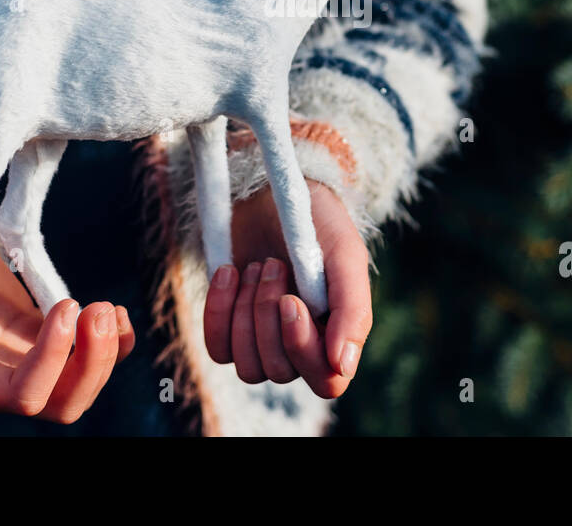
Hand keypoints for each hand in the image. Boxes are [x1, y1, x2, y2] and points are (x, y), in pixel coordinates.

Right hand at [0, 230, 134, 424]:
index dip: (55, 358)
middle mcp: (5, 380)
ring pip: (82, 381)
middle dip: (93, 363)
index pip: (29, 396)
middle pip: (65, 402)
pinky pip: (87, 351)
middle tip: (96, 309)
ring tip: (106, 308)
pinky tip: (115, 310)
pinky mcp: (42, 330)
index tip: (66, 303)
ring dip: (106, 351)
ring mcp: (28, 355)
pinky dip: (113, 339)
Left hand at [203, 180, 372, 397]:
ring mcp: (264, 341)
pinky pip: (219, 349)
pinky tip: (230, 271)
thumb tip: (342, 366)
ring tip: (256, 266)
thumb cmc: (317, 222)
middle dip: (268, 314)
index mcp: (338, 334)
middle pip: (280, 370)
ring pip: (248, 367)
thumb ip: (352, 310)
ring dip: (246, 312)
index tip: (291, 300)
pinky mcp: (231, 329)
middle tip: (273, 264)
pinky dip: (219, 310)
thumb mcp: (343, 255)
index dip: (304, 350)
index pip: (327, 381)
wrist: (271, 190)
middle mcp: (302, 345)